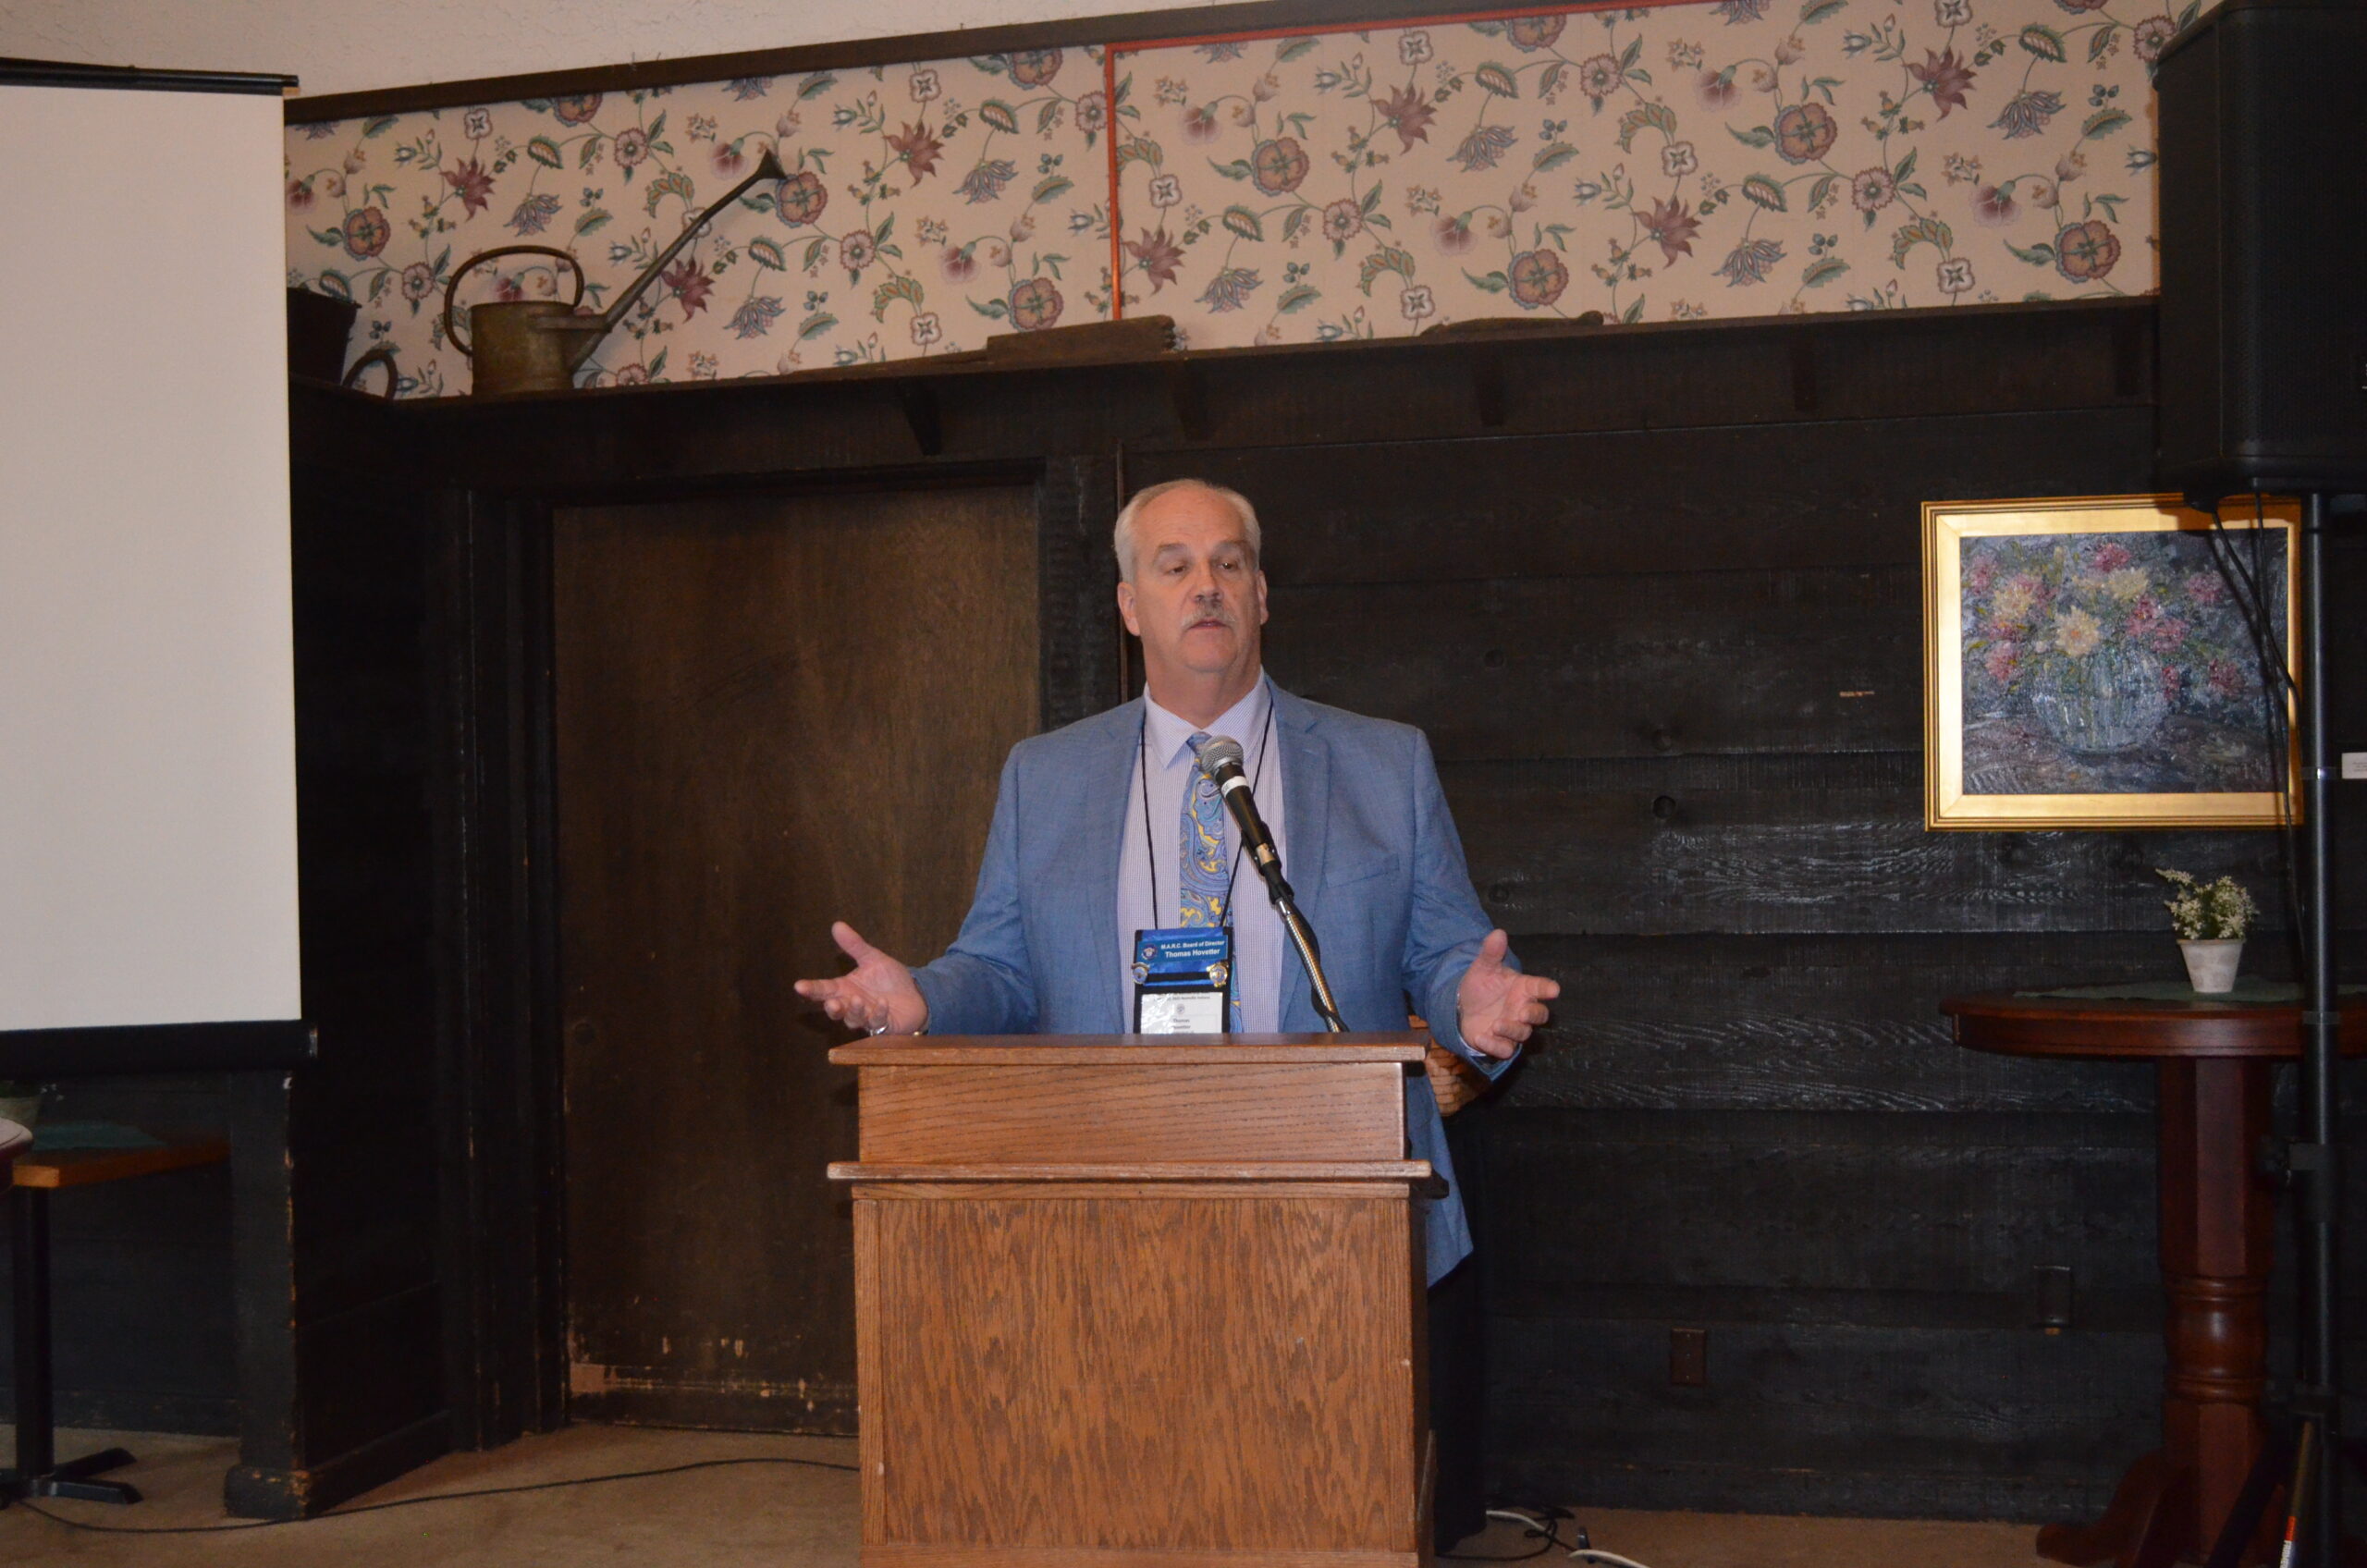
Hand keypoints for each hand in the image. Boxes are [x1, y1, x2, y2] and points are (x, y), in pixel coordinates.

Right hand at [792, 921, 928, 1035]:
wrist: (915, 992)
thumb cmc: (889, 979)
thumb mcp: (872, 959)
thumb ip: (855, 945)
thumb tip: (837, 925)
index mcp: (845, 989)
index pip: (824, 990)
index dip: (811, 989)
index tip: (799, 986)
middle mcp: (852, 1005)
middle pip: (836, 1010)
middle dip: (832, 1008)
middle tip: (831, 1002)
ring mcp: (867, 1017)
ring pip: (854, 1020)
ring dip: (855, 1011)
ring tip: (857, 1000)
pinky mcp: (884, 1025)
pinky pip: (878, 1022)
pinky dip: (879, 1013)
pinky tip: (882, 1003)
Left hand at [1454, 928, 1558, 1060]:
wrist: (1463, 1006)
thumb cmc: (1481, 986)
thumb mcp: (1483, 968)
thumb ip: (1491, 953)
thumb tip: (1498, 933)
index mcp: (1523, 988)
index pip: (1540, 987)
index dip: (1547, 988)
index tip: (1554, 989)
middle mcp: (1522, 1009)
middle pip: (1539, 1015)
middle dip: (1534, 1014)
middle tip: (1522, 1012)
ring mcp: (1513, 1027)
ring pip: (1523, 1034)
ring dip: (1512, 1030)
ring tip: (1496, 1024)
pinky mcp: (1500, 1043)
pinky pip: (1504, 1049)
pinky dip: (1495, 1046)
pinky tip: (1481, 1037)